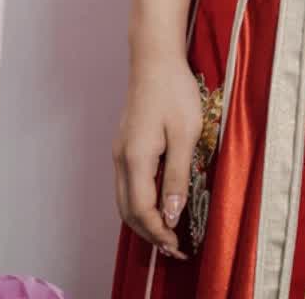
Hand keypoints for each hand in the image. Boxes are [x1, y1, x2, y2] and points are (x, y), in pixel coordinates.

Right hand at [112, 51, 203, 259]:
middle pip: (127, 211)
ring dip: (143, 220)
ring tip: (168, 231)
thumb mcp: (185, 135)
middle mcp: (121, 158)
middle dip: (149, 234)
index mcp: (135, 158)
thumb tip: (171, 215)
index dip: (159, 233)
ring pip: (124, 199)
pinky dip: (139, 202)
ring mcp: (119, 151)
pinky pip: (126, 184)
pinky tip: (159, 203)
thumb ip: (177, 176)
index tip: (178, 246)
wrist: (154, 57)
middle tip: (174, 247)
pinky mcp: (124, 144)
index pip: (142, 211)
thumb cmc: (174, 91)